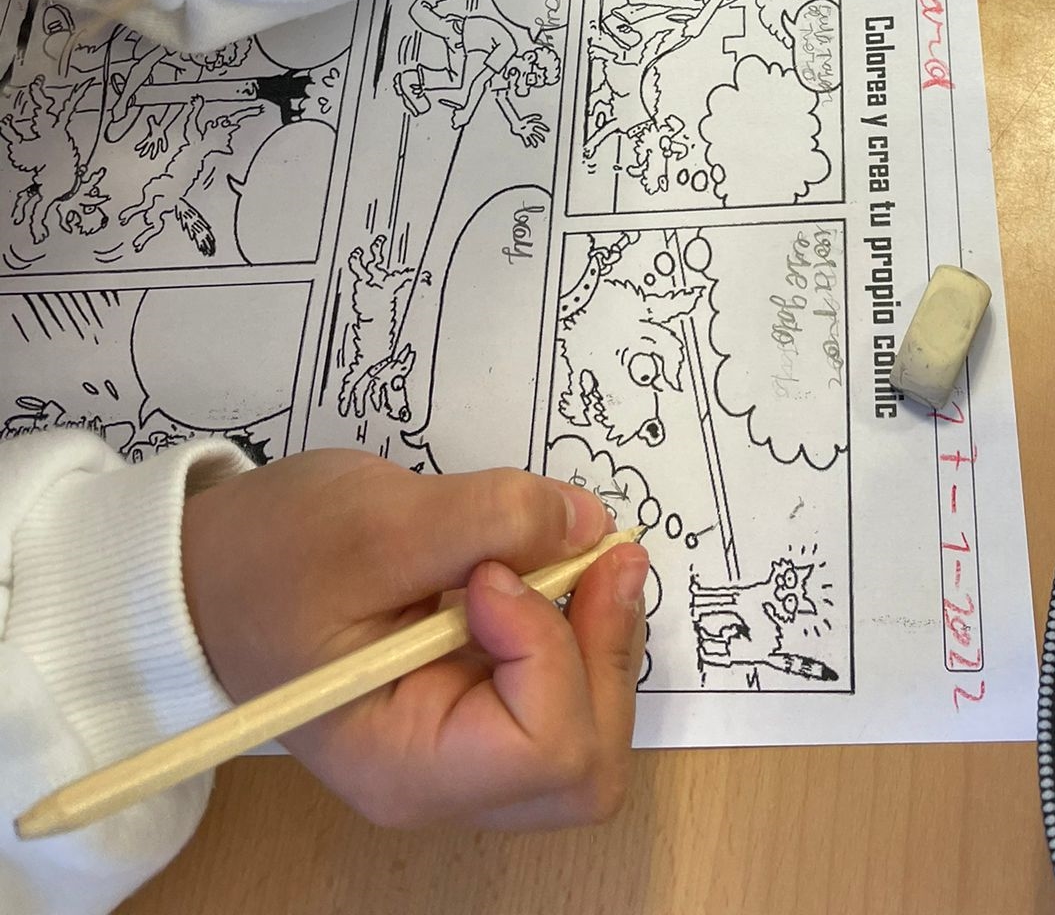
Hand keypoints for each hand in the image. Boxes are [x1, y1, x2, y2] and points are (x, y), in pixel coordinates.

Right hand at [181, 450, 648, 827]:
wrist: (207, 573)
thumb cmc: (267, 556)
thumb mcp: (373, 519)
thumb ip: (488, 517)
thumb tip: (588, 525)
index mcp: (404, 765)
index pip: (545, 747)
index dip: (551, 648)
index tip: (495, 567)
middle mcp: (442, 781)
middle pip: (586, 760)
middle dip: (604, 649)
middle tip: (595, 550)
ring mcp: (461, 750)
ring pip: (589, 728)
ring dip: (601, 635)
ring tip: (578, 549)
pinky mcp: (473, 707)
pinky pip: (563, 693)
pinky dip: (578, 628)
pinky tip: (554, 567)